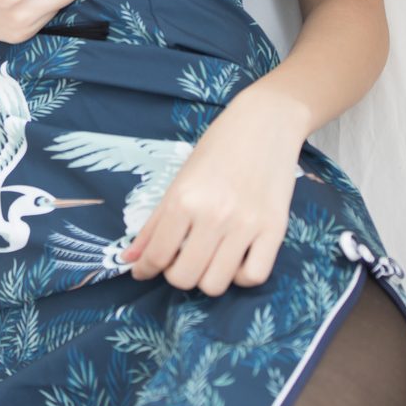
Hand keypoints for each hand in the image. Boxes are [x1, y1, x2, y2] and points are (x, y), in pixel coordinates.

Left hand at [122, 86, 302, 295]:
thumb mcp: (179, 181)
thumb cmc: (218, 148)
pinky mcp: (275, 229)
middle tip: (181, 257)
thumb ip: (154, 224)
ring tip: (209, 257)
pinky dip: (241, 276)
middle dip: (176, 274)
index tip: (146, 270)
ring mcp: (247, 224)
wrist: (265, 121)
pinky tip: (236, 258)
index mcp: (184, 200)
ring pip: (216, 284)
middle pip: (184, 278)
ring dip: (207, 277)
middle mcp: (214, 215)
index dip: (146, 269)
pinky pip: (254, 276)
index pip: (157, 256)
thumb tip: (129, 260)